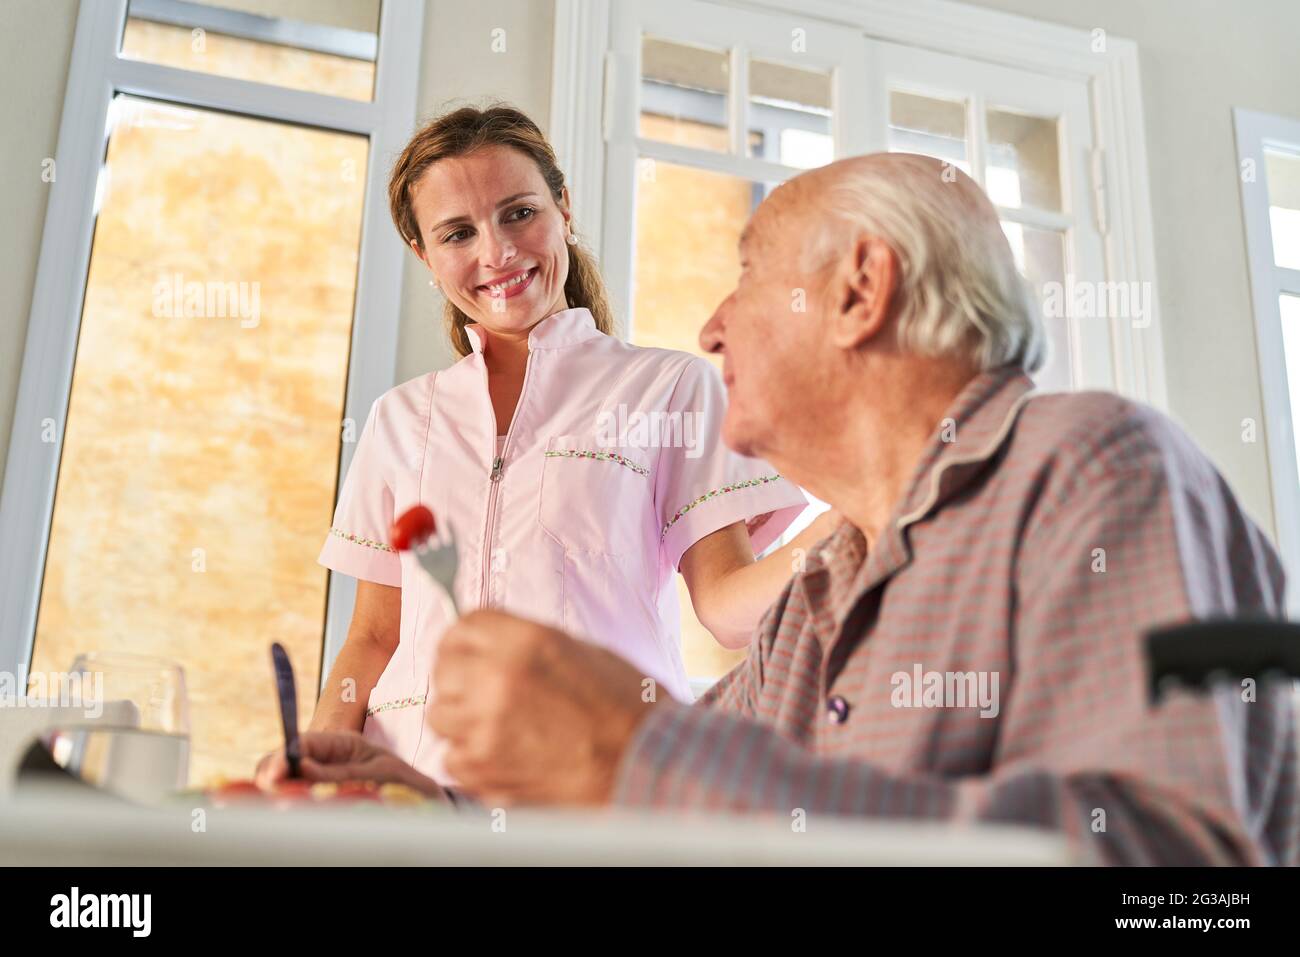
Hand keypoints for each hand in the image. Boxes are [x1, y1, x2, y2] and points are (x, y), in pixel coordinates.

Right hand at [254, 730, 445, 799]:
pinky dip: (295, 809)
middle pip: (284, 765)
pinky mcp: (322, 804)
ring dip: (283, 794)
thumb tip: (301, 767)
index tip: (273, 775)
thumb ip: (342, 772)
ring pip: (287, 786)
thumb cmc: (404, 782)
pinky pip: (300, 805)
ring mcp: (321, 782)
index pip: (301, 743)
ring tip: (284, 805)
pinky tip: (297, 813)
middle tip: (272, 792)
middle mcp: (325, 761)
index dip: (282, 756)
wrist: (425, 804)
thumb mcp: (379, 773)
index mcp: (341, 744)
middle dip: (274, 777)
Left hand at [429, 610, 664, 806]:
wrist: (644, 763)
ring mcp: (485, 726)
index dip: (463, 641)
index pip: (463, 627)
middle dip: (459, 681)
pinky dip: (473, 761)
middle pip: (443, 669)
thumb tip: (485, 649)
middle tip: (484, 696)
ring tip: (500, 729)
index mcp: (525, 640)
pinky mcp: (483, 770)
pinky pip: (452, 759)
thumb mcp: (577, 651)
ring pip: (441, 716)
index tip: (467, 654)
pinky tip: (507, 757)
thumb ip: (524, 647)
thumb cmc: (624, 708)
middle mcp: (497, 677)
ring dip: (462, 722)